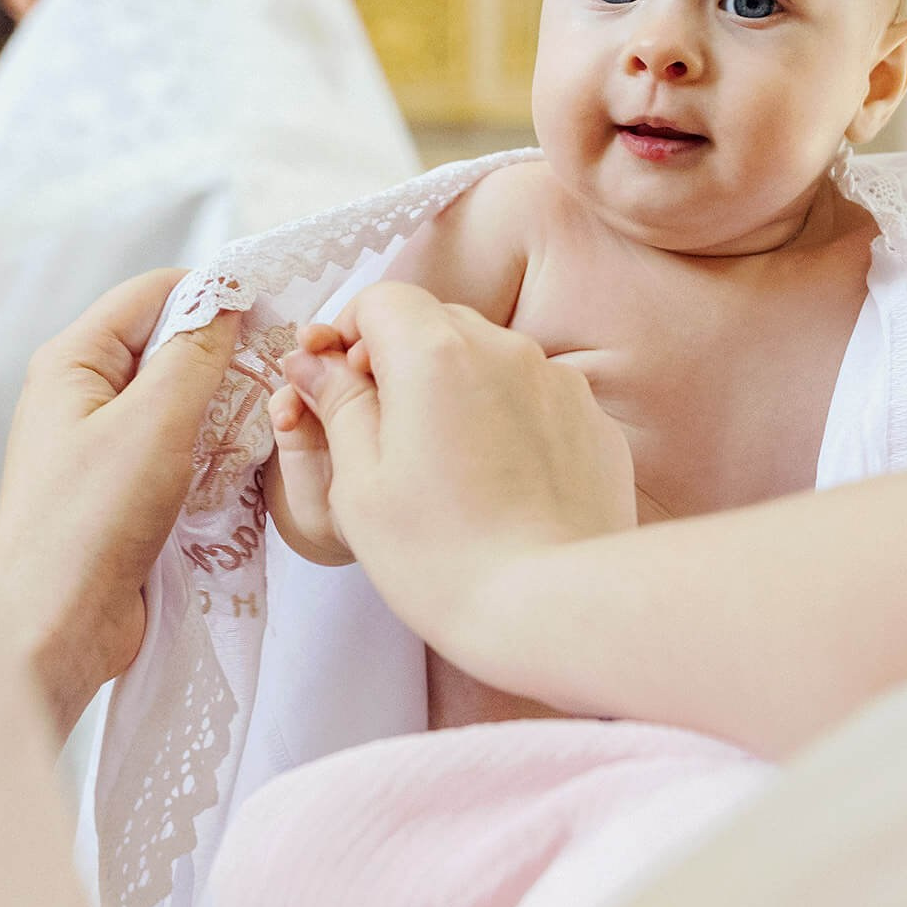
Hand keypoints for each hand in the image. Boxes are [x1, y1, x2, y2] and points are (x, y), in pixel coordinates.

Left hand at [0, 270, 240, 734]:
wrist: (55, 630)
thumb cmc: (90, 523)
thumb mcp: (152, 425)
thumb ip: (194, 356)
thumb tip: (225, 301)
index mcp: (72, 362)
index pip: (153, 294)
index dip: (213, 296)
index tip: (273, 314)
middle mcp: (81, 394)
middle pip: (167, 345)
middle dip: (223, 356)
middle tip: (276, 376)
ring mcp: (101, 444)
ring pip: (179, 400)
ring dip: (222, 410)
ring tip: (261, 427)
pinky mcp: (123, 490)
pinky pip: (178, 449)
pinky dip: (211, 453)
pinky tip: (239, 470)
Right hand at [281, 283, 634, 670]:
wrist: (552, 607)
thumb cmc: (442, 557)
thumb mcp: (360, 483)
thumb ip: (336, 405)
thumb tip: (312, 361)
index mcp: (433, 354)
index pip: (381, 299)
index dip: (349, 334)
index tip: (339, 383)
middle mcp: (503, 349)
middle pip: (437, 321)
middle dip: (402, 358)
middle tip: (384, 429)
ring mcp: (558, 382)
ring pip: (491, 356)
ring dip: (458, 386)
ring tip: (446, 463)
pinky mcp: (594, 420)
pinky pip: (536, 396)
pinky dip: (509, 417)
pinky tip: (499, 481)